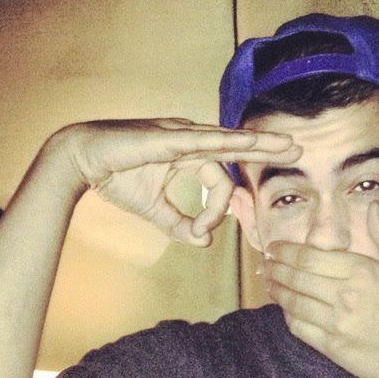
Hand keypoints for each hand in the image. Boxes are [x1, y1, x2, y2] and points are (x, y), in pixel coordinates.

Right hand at [55, 118, 299, 245]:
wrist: (81, 158)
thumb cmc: (114, 177)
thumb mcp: (154, 209)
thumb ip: (179, 224)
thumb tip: (204, 242)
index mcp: (187, 154)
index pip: (220, 181)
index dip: (217, 211)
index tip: (201, 231)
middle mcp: (188, 140)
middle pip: (236, 146)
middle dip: (267, 149)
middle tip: (297, 148)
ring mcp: (179, 135)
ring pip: (227, 140)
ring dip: (258, 143)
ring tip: (288, 144)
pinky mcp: (167, 137)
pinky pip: (202, 141)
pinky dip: (225, 142)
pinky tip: (248, 142)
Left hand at [263, 200, 378, 377]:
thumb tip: (374, 206)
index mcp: (361, 272)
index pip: (310, 257)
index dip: (286, 251)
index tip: (274, 248)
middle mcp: (344, 295)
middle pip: (296, 277)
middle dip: (274, 268)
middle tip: (264, 264)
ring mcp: (336, 322)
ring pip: (293, 302)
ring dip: (276, 290)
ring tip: (268, 282)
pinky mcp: (331, 346)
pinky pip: (299, 328)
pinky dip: (287, 316)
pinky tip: (284, 309)